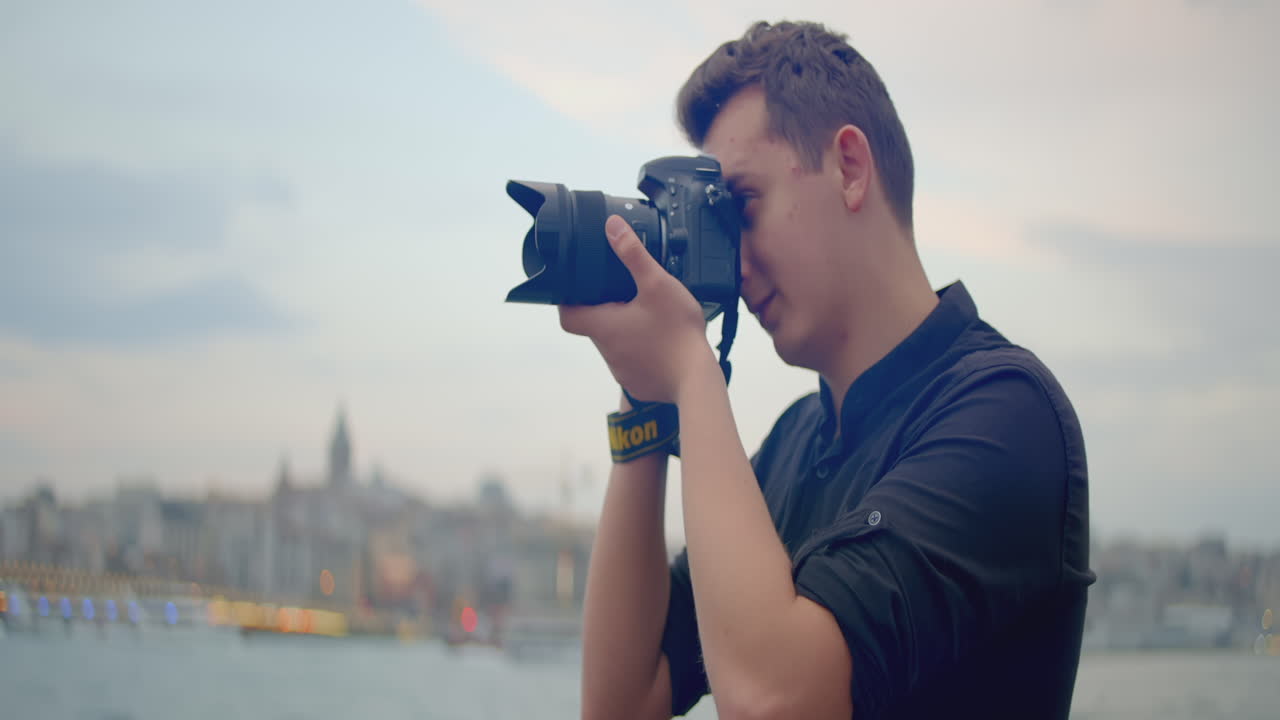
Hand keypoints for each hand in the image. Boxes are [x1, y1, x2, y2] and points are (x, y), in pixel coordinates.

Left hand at [560, 215, 714, 403]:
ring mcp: (623, 370)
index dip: (567, 302)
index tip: (576, 289)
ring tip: (647, 315)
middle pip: (594, 328)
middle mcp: (607, 351)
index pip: (567, 316)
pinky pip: (634, 364)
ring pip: (616, 345)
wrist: (697, 381)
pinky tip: (660, 341)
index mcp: (603, 327)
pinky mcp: (640, 382)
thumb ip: (633, 254)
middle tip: (624, 293)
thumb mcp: (656, 284)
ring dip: (625, 331)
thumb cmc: (676, 334)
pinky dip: (642, 351)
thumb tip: (612, 227)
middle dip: (606, 311)